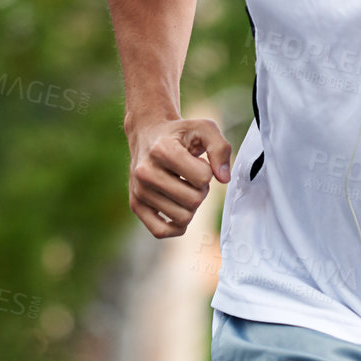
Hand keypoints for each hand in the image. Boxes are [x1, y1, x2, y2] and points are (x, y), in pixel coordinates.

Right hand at [124, 116, 231, 238]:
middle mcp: (146, 172)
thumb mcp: (204, 129)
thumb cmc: (180, 134)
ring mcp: (139, 191)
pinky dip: (176, 226)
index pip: (203, 178)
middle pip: (194, 201)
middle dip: (200, 190)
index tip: (197, 162)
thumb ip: (220, 149)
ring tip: (183, 187)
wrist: (148, 135)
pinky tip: (178, 209)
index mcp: (162, 150)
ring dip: (190, 206)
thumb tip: (224, 179)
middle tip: (191, 178)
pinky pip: (161, 232)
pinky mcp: (136, 206)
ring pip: (183, 218)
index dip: (208, 172)